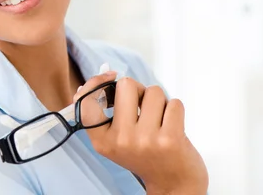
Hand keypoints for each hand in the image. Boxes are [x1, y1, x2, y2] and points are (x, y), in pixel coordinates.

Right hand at [74, 73, 207, 194]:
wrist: (173, 185)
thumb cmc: (145, 154)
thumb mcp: (116, 139)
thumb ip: (106, 112)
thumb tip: (103, 77)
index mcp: (102, 140)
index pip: (87, 101)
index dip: (96, 82)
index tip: (110, 78)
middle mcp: (121, 140)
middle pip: (126, 85)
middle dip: (138, 89)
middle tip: (142, 106)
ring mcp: (145, 140)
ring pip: (154, 92)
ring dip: (160, 101)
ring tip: (159, 120)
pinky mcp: (170, 139)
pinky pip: (174, 103)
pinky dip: (175, 109)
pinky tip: (172, 126)